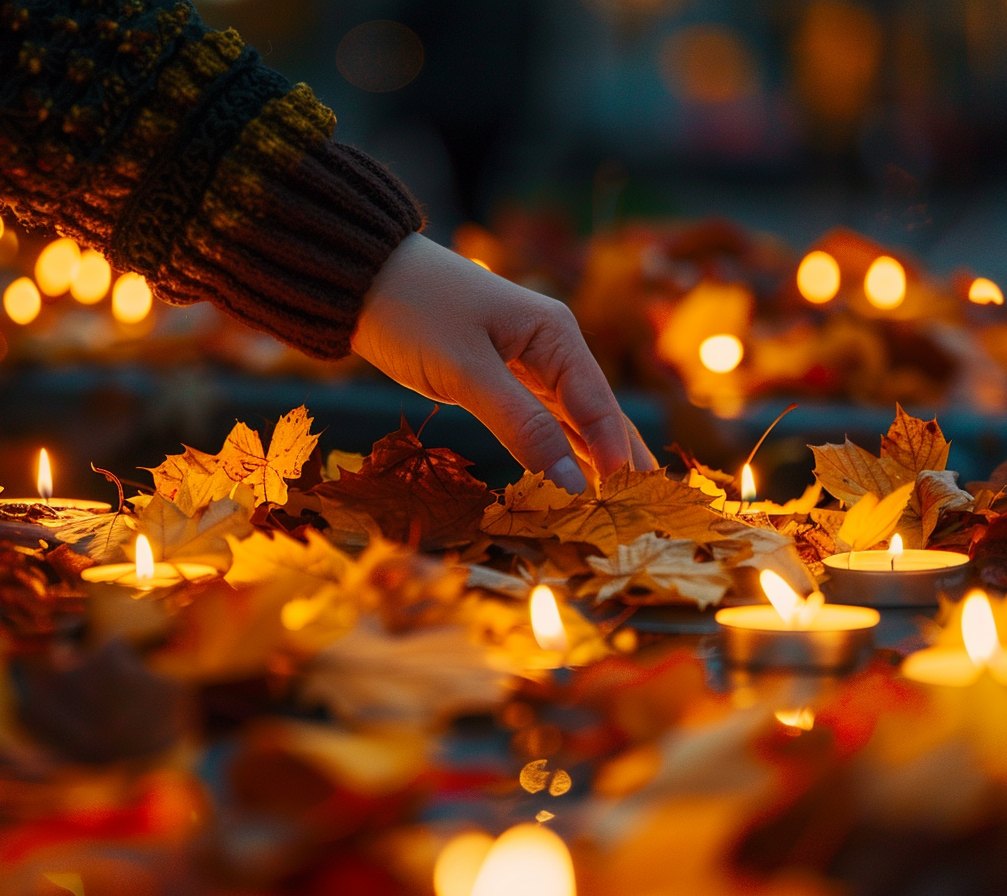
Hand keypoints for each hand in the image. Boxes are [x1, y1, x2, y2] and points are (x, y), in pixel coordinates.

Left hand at [352, 233, 654, 491]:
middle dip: (619, 465)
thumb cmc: (416, 311)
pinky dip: (553, 454)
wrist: (363, 279)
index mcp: (556, 335)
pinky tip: (569, 484)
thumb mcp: (468, 371)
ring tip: (617, 512)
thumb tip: (572, 483)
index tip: (631, 506)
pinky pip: (539, 423)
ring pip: (570, 424)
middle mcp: (552, 349)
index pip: (599, 407)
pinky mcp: (500, 379)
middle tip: (644, 518)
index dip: (618, 458)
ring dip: (589, 465)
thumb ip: (522, 427)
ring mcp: (527, 364)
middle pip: (597, 417)